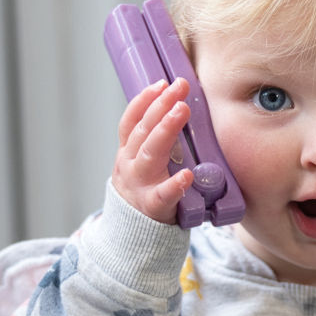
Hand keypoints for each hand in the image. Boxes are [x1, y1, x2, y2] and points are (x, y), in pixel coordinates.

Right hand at [111, 78, 193, 224]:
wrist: (131, 233)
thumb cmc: (144, 191)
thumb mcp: (140, 163)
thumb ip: (152, 141)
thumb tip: (175, 109)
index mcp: (128, 152)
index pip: (131, 121)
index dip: (144, 100)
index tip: (161, 82)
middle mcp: (130, 164)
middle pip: (143, 130)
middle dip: (160, 106)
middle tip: (179, 88)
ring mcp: (140, 185)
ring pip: (150, 154)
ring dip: (166, 129)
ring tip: (182, 111)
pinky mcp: (153, 206)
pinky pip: (163, 195)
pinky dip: (175, 184)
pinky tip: (188, 175)